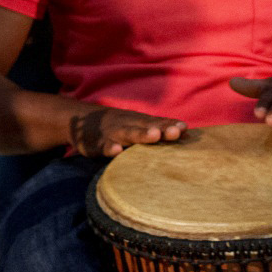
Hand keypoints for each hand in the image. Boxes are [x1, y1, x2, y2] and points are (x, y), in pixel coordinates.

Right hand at [69, 106, 185, 157]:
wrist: (82, 120)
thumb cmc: (119, 126)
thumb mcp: (137, 124)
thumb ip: (159, 128)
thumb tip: (189, 133)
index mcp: (140, 122)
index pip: (158, 123)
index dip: (170, 125)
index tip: (184, 128)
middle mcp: (129, 125)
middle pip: (147, 127)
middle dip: (161, 129)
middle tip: (175, 132)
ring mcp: (114, 133)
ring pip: (129, 134)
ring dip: (141, 135)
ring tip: (153, 136)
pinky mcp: (98, 143)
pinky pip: (105, 146)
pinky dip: (110, 148)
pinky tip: (116, 151)